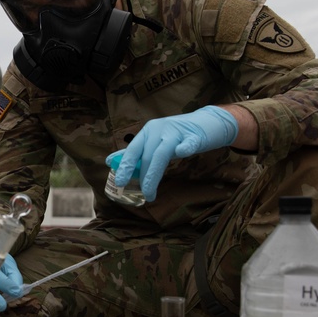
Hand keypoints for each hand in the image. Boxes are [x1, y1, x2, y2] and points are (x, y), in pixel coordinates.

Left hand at [107, 106, 237, 201]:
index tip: (119, 183)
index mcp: (148, 131)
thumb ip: (135, 152)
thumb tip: (110, 161)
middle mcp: (159, 129)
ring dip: (154, 174)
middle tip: (143, 194)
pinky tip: (182, 153)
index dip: (125, 166)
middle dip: (143, 177)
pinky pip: (189, 142)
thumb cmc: (177, 135)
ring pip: (162, 154)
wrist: (207, 122)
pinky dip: (185, 147)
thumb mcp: (154, 141)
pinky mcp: (195, 135)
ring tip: (150, 192)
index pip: (133, 149)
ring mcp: (177, 131)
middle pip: (147, 155)